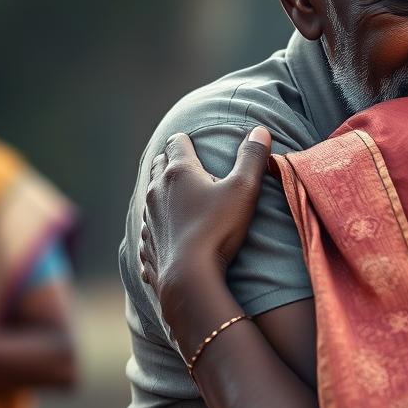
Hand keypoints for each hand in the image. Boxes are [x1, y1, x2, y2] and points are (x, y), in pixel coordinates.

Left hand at [139, 127, 271, 322]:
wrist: (189, 277)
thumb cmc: (219, 229)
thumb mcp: (244, 189)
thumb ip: (253, 158)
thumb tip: (261, 130)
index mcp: (180, 172)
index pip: (176, 143)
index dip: (186, 140)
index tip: (194, 143)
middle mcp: (157, 191)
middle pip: (158, 165)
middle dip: (169, 161)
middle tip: (185, 165)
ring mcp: (148, 219)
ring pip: (150, 197)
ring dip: (162, 194)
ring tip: (177, 199)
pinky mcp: (147, 245)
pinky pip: (147, 230)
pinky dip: (157, 226)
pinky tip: (167, 235)